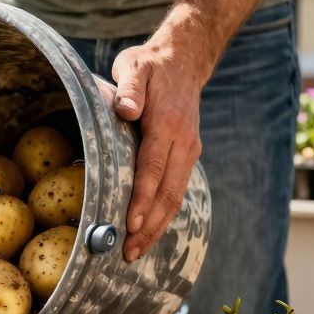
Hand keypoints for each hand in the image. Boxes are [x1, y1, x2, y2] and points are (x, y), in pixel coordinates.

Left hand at [111, 39, 206, 262]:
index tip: (131, 223)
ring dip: (158, 226)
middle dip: (150, 226)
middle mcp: (184, 142)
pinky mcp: (187, 156)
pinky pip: (176, 190)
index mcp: (168, 124)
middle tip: (129, 252)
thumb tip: (125, 110)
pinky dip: (164, 214)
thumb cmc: (151, 66)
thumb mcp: (135, 67)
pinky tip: (150, 232)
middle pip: (168, 192)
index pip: (154, 167)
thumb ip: (130, 88)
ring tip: (137, 251)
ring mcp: (189, 151)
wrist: (183, 60)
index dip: (143, 198)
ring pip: (175, 196)